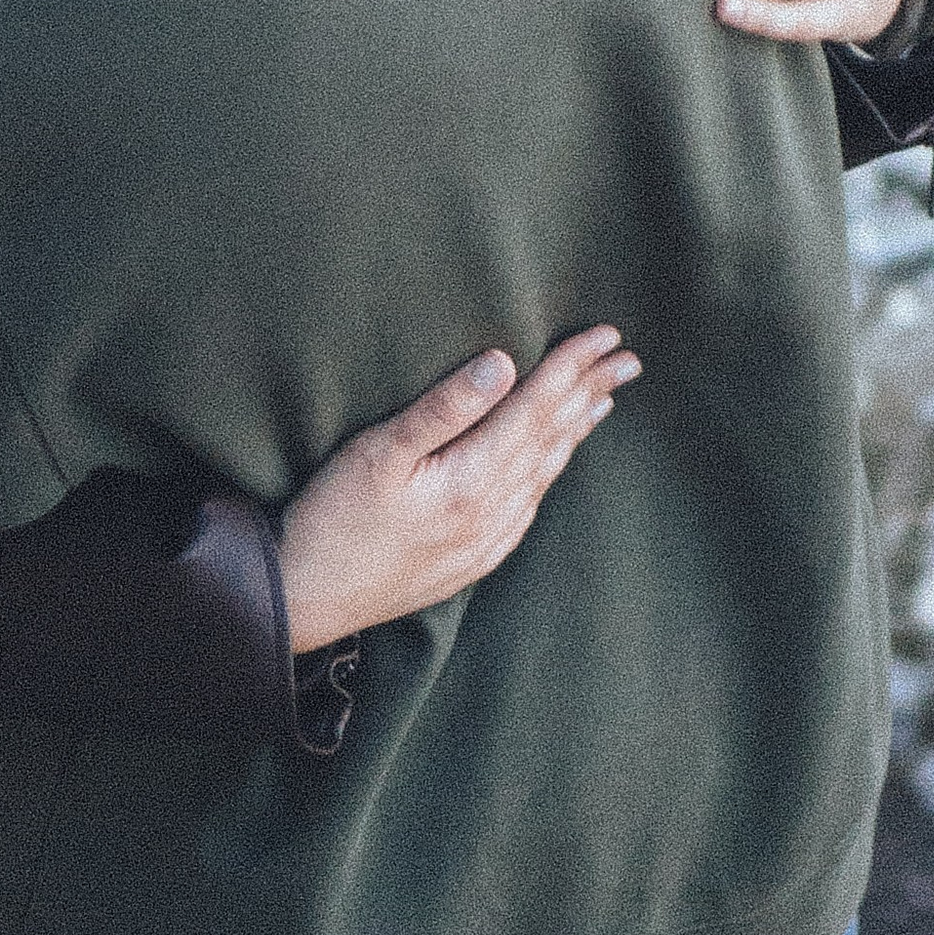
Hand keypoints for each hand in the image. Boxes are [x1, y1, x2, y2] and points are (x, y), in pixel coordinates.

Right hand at [278, 327, 639, 655]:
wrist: (305, 600)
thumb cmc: (333, 518)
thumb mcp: (379, 451)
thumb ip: (444, 407)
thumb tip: (503, 363)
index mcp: (473, 481)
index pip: (537, 408)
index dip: (572, 367)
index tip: (606, 334)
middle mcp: (492, 514)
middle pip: (552, 439)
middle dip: (590, 393)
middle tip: (629, 358)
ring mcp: (484, 542)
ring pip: (544, 474)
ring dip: (575, 431)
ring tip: (604, 400)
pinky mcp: (470, 560)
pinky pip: (527, 507)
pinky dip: (548, 473)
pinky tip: (551, 463)